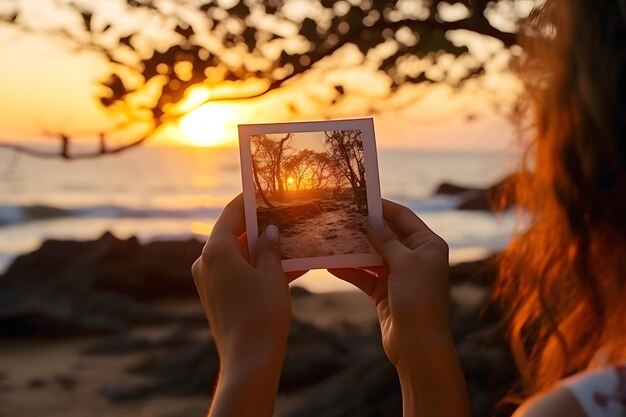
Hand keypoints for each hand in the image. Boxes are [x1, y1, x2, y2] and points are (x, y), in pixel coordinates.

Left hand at [191, 194, 304, 416]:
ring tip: (289, 242)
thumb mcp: (272, 275)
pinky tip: (285, 267)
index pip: (231, 213)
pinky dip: (256, 268)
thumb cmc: (262, 313)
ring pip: (237, 254)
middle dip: (260, 227)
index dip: (249, 200)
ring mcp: (208, 280)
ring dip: (261, 249)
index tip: (264, 189)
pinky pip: (237, 273)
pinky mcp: (215, 296)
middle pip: (234, 233)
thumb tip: (270, 231)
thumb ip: (271, 248)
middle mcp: (205, 262)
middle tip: (283, 216)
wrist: (249, 360)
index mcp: (216, 250)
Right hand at [329, 200, 468, 416]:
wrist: (418, 346)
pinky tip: (331, 264)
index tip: (359, 197)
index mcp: (428, 245)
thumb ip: (385, 240)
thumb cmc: (419, 299)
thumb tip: (371, 219)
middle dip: (364, 227)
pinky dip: (350, 270)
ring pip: (372, 255)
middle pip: (386, 235)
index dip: (382, 206)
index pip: (403, 217)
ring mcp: (399, 275)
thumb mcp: (404, 263)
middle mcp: (415, 257)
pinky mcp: (384, 292)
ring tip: (331, 235)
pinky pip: (364, 275)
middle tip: (339, 214)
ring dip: (353, 248)